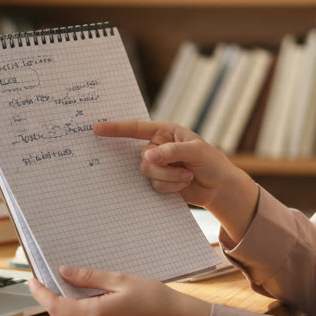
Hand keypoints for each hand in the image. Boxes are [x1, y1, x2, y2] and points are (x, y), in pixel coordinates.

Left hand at [29, 265, 210, 315]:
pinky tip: (79, 294)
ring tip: (58, 282)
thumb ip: (88, 277)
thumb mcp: (120, 279)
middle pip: (59, 315)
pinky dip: (75, 309)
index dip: (40, 293)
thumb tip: (63, 272)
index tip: (32, 279)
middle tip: (41, 278)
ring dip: (61, 304)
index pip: (56, 306)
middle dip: (47, 298)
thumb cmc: (155, 298)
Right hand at [94, 120, 260, 240]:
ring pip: (148, 174)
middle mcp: (158, 147)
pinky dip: (170, 187)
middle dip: (163, 167)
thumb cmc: (211, 162)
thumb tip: (148, 157)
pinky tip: (184, 185)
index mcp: (164, 132)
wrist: (219, 186)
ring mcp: (158, 166)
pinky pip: (154, 186)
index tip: (97, 128)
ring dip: (169, 178)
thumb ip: (172, 152)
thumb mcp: (195, 151)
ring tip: (187, 177)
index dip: (116, 129)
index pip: (136, 128)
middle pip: (143, 158)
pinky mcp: (160, 182)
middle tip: (185, 170)